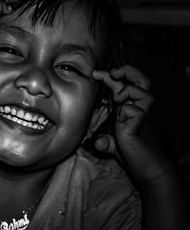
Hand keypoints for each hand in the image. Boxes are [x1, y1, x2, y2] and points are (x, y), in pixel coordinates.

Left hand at [92, 66, 170, 186]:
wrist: (150, 173)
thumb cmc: (133, 157)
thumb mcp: (114, 146)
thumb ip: (106, 141)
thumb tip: (99, 142)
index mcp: (130, 109)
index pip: (126, 84)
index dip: (113, 76)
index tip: (96, 74)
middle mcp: (138, 110)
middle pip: (142, 80)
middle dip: (127, 71)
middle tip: (111, 73)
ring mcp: (140, 117)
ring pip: (143, 92)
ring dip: (127, 90)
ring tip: (116, 99)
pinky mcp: (139, 127)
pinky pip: (134, 111)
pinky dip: (125, 111)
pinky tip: (119, 121)